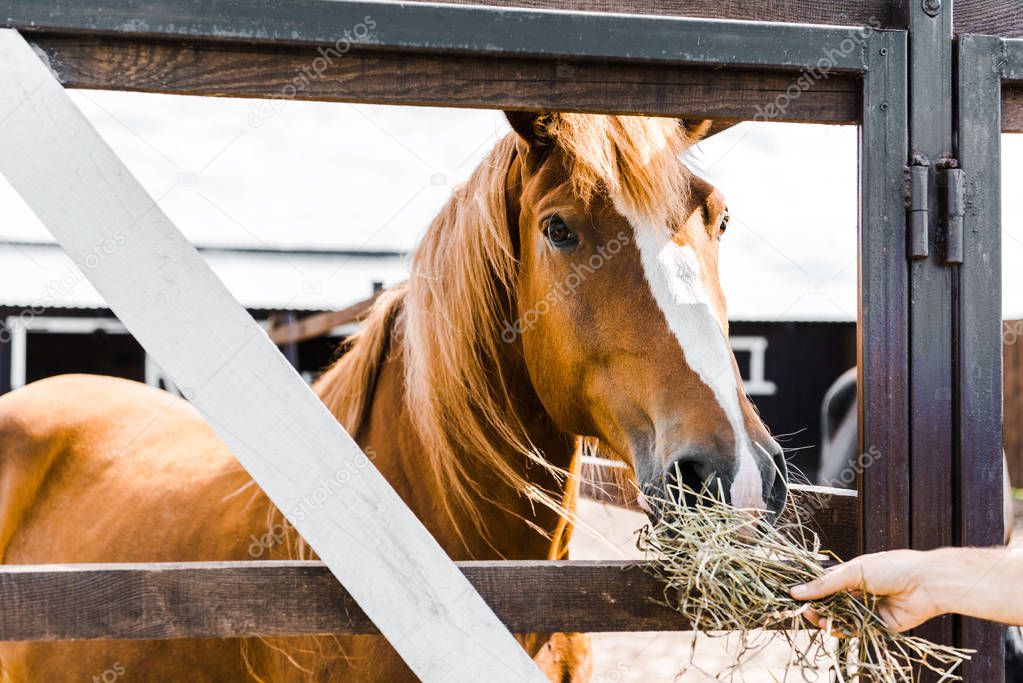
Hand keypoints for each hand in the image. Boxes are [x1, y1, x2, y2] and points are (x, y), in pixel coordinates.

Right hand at [790, 550, 943, 631]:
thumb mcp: (852, 571)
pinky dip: (843, 631)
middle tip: (803, 610)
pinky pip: (856, 630)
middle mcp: (858, 593)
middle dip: (816, 608)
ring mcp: (867, 609)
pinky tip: (833, 627)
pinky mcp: (877, 625)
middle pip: (830, 604)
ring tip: (815, 618)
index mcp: (851, 575)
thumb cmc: (891, 568)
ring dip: (827, 619)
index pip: (824, 585)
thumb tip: (796, 591)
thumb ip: (825, 584)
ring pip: (841, 618)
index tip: (794, 596)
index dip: (810, 591)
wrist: (926, 583)